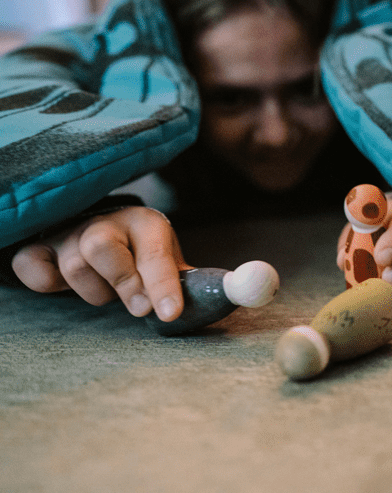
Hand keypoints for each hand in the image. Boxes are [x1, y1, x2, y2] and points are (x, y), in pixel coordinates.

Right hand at [11, 207, 187, 320]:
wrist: (105, 229)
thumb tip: (214, 299)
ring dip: (94, 291)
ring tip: (108, 290)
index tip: (169, 313)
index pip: (155, 253)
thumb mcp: (167, 260)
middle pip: (101, 247)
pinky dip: (45, 281)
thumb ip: (185, 280)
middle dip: (122, 283)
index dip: (163, 285)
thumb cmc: (141, 252)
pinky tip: (65, 284)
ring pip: (74, 265)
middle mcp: (106, 222)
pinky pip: (32, 266)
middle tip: (138, 307)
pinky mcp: (39, 247)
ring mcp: (70, 233)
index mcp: (145, 224)